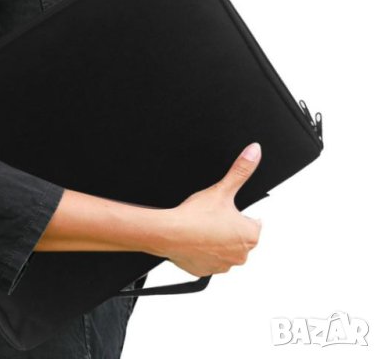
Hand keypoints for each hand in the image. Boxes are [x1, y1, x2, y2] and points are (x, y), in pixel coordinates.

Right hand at [155, 142, 262, 276]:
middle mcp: (241, 255)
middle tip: (211, 216)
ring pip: (223, 248)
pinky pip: (208, 259)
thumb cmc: (195, 216)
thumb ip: (241, 170)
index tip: (223, 209)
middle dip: (227, 227)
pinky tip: (193, 240)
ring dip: (216, 240)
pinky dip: (202, 251)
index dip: (237, 212)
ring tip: (201, 227)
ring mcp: (224, 266)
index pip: (252, 221)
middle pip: (238, 236)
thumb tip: (255, 152)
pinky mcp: (206, 272)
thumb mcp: (222, 188)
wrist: (169, 233)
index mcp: (250, 235)